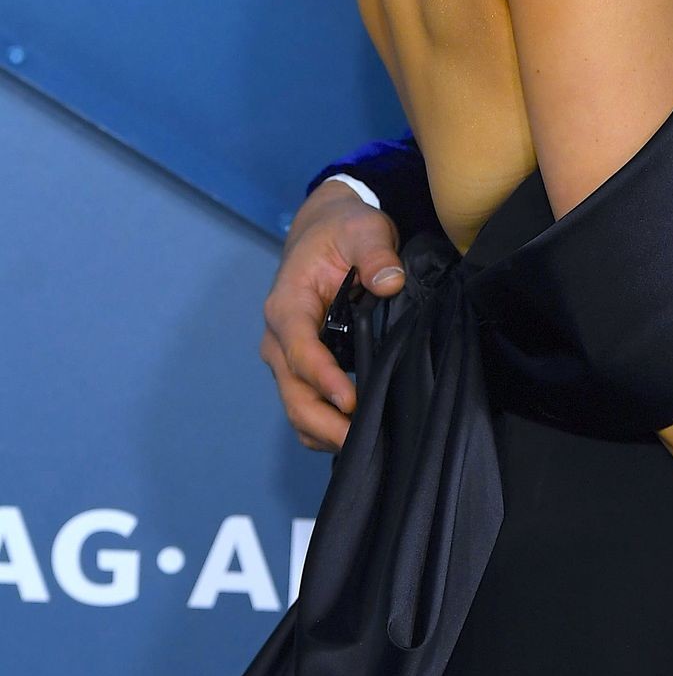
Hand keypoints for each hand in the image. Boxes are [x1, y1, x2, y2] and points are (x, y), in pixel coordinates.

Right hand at [259, 180, 403, 450]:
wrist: (324, 230)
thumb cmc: (343, 230)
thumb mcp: (363, 230)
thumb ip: (376, 254)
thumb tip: (389, 282)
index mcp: (287, 304)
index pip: (299, 350)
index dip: (322, 378)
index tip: (350, 401)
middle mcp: (279, 336)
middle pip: (291, 390)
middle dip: (322, 420)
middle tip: (362, 441)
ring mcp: (287, 354)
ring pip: (295, 404)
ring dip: (322, 430)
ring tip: (363, 445)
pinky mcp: (301, 365)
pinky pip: (305, 402)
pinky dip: (323, 424)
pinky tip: (355, 434)